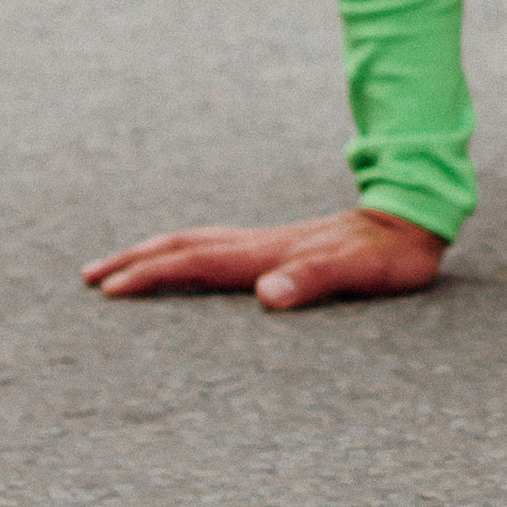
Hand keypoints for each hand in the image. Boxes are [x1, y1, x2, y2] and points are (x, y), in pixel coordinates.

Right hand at [81, 208, 445, 313]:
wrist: (416, 211)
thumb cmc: (392, 253)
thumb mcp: (362, 272)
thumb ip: (316, 279)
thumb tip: (269, 295)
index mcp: (271, 253)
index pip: (198, 262)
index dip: (152, 275)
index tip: (109, 287)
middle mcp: (263, 244)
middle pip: (186, 246)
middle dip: (136, 260)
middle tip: (89, 276)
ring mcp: (270, 241)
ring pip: (199, 242)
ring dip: (156, 253)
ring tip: (120, 266)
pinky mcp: (282, 245)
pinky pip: (219, 247)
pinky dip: (186, 253)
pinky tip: (186, 264)